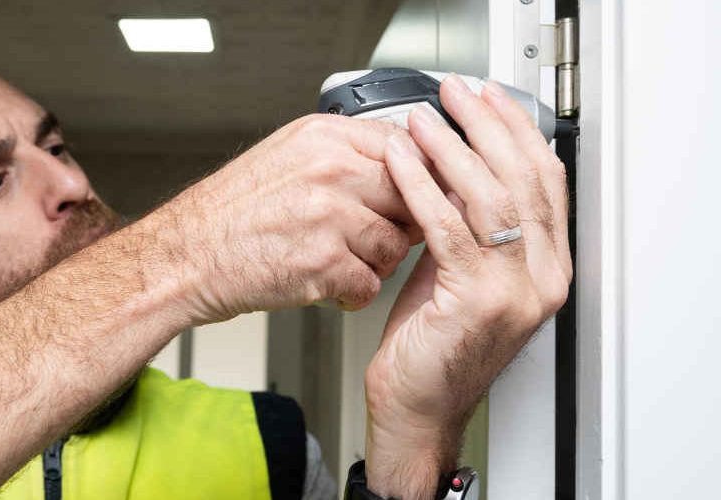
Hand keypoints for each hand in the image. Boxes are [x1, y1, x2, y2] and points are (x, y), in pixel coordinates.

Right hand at [158, 114, 421, 323]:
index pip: (404, 147)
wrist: (185, 256)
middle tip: (379, 236)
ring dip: (377, 263)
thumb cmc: (229, 213)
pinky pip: (371, 284)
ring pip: (396, 244)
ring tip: (345, 264)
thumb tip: (394, 164)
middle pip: (410, 195)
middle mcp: (331, 170)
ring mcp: (330, 217)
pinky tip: (330, 287)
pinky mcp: (325, 264)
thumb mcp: (284, 156)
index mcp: (323, 137)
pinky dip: (353, 294)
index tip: (417, 196)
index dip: (418, 178)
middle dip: (402, 222)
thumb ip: (340, 154)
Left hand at [363, 76, 571, 498]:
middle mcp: (542, 277)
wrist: (416, 408)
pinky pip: (448, 227)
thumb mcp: (460, 271)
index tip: (489, 99)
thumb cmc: (432, 344)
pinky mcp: (476, 299)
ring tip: (422, 121)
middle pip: (523, 179)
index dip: (518, 132)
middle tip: (455, 95)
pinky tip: (402, 162)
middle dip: (486, 127)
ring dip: (452, 151)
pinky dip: (422, 187)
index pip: (545, 181)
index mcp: (547, 267)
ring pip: (490, 198)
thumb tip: (454, 162)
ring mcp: (515, 290)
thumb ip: (470, 224)